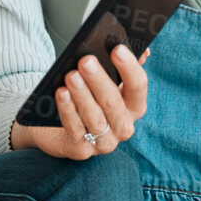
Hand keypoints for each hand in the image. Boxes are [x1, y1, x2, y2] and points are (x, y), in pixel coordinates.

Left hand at [11, 46, 148, 159]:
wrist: (58, 129)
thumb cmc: (87, 99)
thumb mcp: (104, 83)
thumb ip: (122, 67)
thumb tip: (142, 49)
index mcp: (133, 107)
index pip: (138, 86)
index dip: (129, 67)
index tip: (117, 49)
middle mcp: (122, 127)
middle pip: (114, 103)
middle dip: (99, 81)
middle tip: (86, 61)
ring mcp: (103, 142)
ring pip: (95, 118)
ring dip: (82, 95)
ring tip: (71, 76)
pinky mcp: (81, 150)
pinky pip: (75, 129)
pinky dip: (68, 110)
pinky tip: (61, 94)